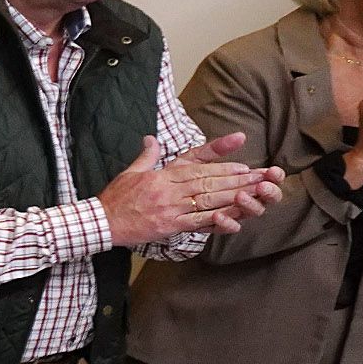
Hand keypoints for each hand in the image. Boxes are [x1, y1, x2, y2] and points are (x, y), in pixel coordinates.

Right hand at [97, 133, 276, 244]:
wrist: (102, 221)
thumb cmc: (115, 197)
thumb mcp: (130, 172)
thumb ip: (146, 156)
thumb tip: (150, 139)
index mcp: (162, 175)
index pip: (197, 166)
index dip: (222, 163)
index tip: (242, 163)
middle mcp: (169, 189)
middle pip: (209, 182)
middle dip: (237, 179)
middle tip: (260, 177)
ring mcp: (171, 207)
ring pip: (208, 199)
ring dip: (234, 196)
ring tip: (255, 193)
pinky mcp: (169, 225)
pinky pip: (197, 221)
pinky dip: (217, 218)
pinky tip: (234, 216)